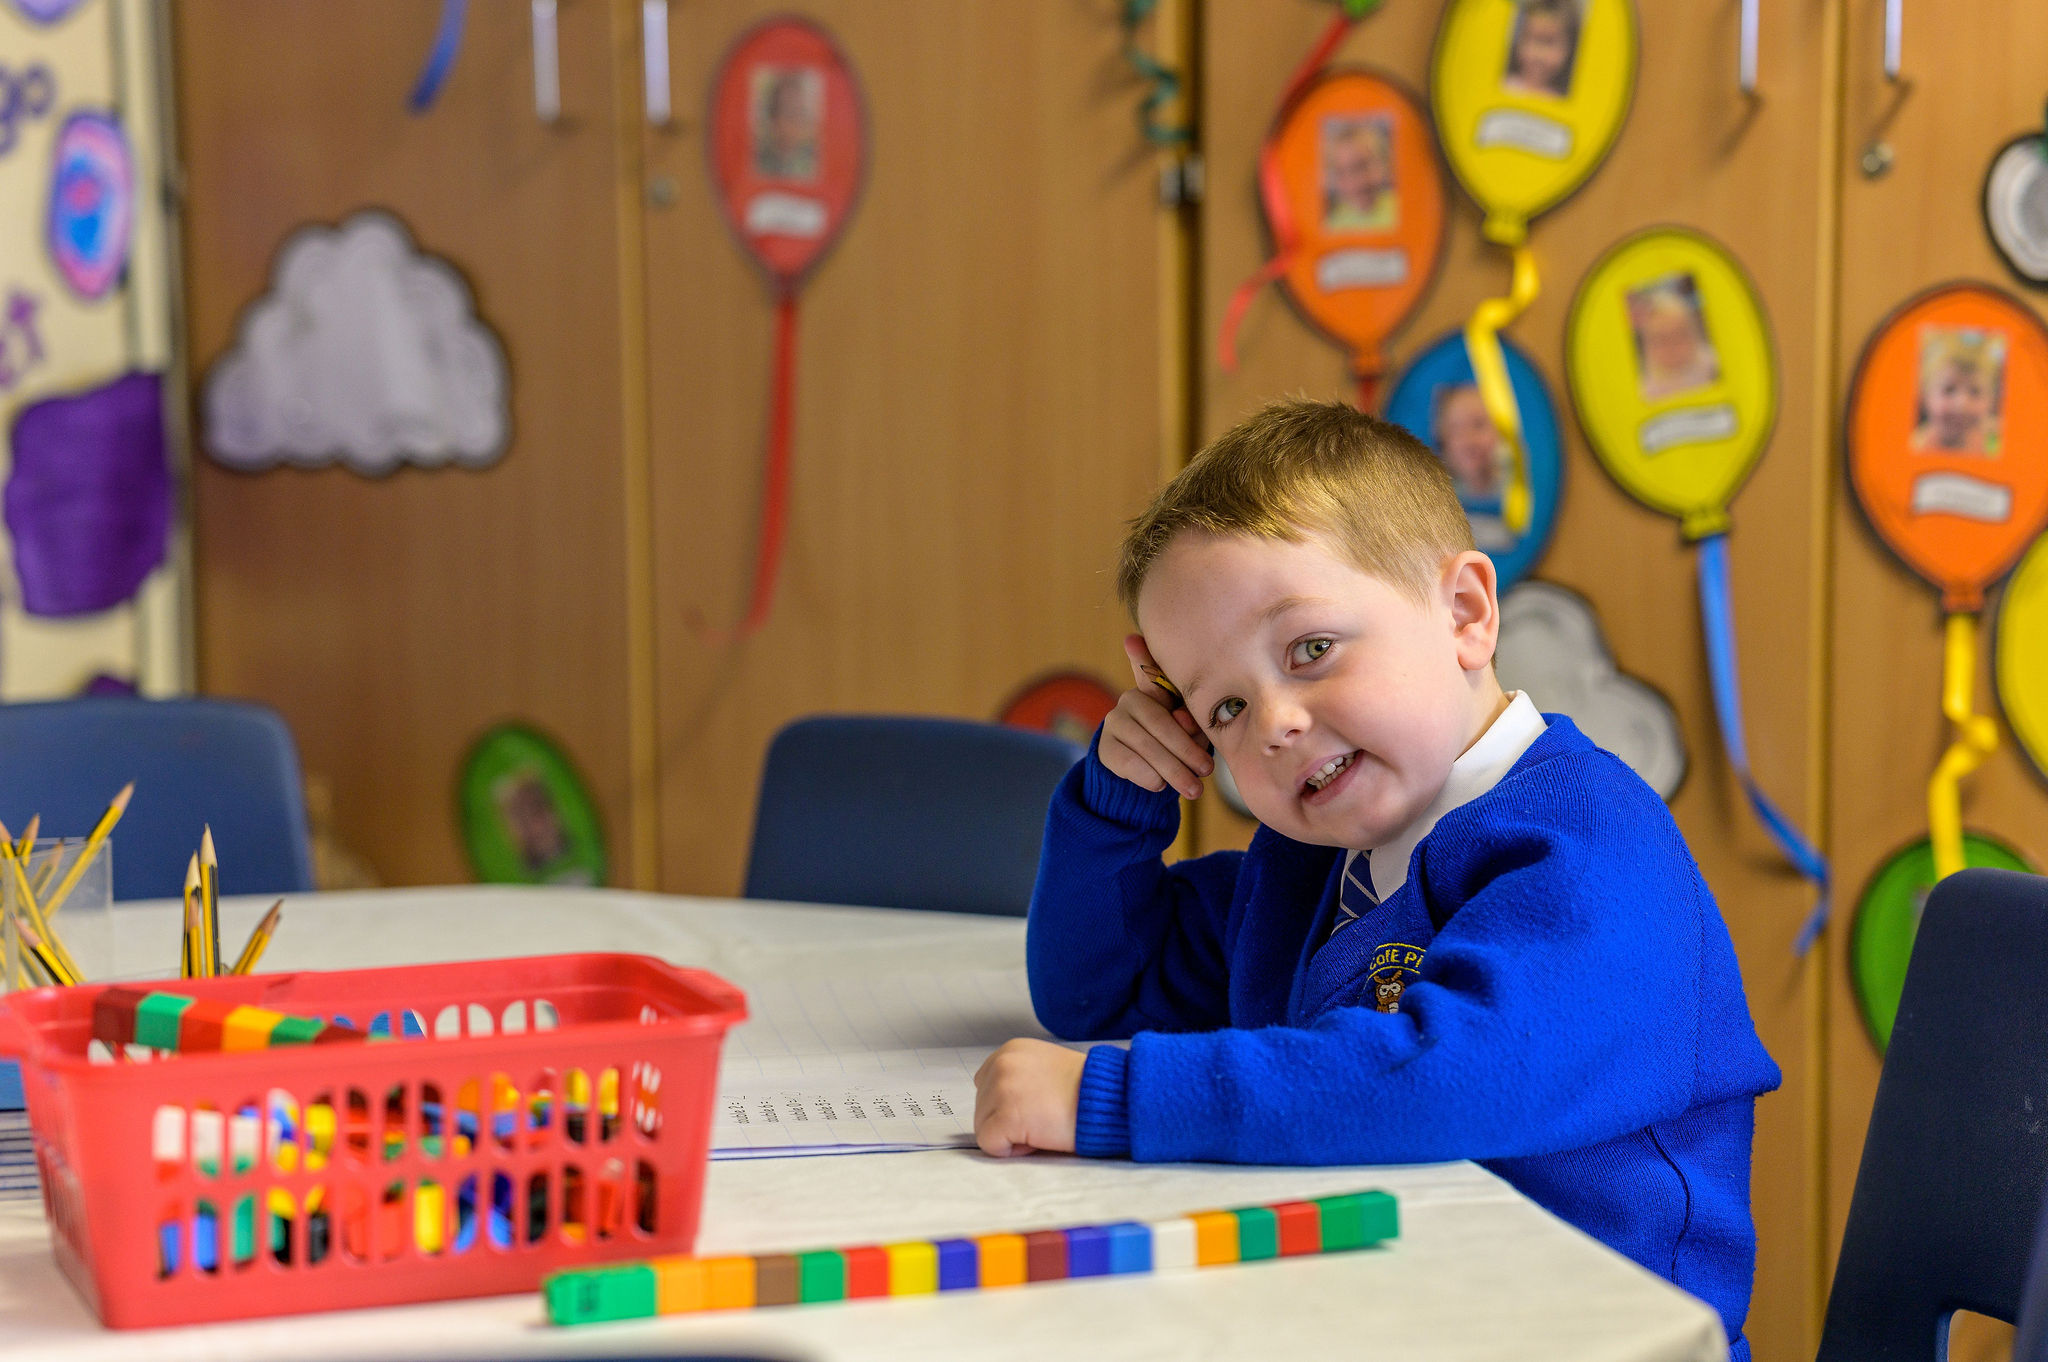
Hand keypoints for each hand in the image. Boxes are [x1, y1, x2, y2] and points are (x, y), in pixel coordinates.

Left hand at [973, 1038, 1087, 1156]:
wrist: (1110, 1098)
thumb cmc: (1085, 1090)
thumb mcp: (1046, 1068)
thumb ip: (1021, 1077)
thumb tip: (1005, 1102)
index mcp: (1010, 1050)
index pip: (985, 1085)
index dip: (1007, 1104)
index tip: (1036, 1106)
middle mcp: (1001, 1064)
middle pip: (982, 1107)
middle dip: (1008, 1120)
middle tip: (1044, 1118)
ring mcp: (1001, 1089)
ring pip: (984, 1127)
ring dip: (1010, 1135)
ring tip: (1043, 1126)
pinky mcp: (1005, 1116)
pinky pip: (990, 1144)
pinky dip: (1011, 1150)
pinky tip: (1038, 1138)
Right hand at [1099, 635, 1213, 799]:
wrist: (1143, 777)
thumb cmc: (1176, 747)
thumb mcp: (1191, 733)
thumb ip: (1191, 723)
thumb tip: (1183, 718)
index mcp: (1155, 690)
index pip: (1150, 673)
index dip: (1140, 656)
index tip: (1131, 639)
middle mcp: (1130, 699)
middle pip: (1159, 722)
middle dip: (1185, 749)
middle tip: (1206, 770)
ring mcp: (1114, 722)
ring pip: (1146, 745)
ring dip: (1173, 770)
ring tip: (1194, 788)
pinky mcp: (1105, 748)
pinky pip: (1129, 763)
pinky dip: (1150, 777)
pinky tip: (1162, 785)